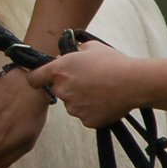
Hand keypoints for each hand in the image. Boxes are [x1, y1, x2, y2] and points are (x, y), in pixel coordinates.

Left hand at [28, 41, 142, 128]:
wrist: (133, 82)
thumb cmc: (113, 62)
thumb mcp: (90, 47)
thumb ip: (73, 52)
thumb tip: (68, 55)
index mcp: (59, 71)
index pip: (33, 79)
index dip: (37, 77)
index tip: (41, 78)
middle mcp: (62, 91)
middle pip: (57, 90)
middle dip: (67, 86)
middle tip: (86, 79)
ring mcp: (74, 108)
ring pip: (72, 104)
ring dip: (80, 98)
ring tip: (100, 89)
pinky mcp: (87, 120)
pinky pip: (85, 115)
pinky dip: (92, 110)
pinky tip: (105, 100)